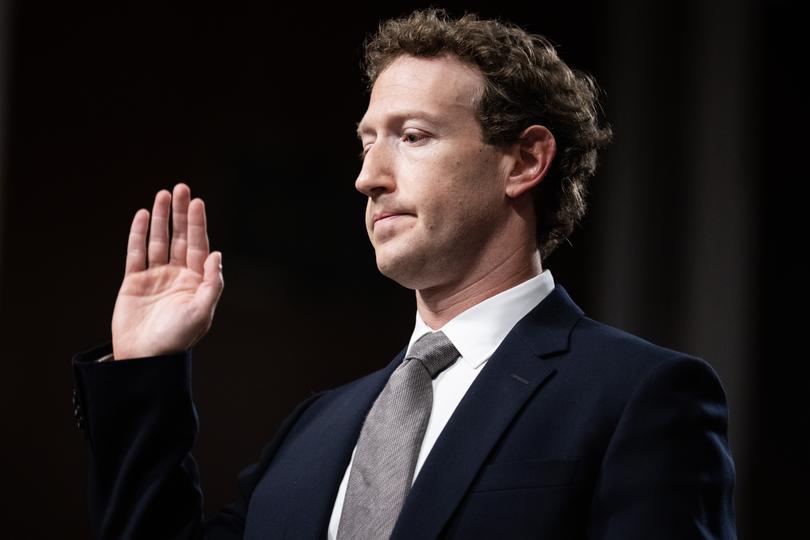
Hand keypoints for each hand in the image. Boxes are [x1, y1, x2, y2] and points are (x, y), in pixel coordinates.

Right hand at [111, 183, 223, 359]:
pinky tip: (141, 215)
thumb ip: (211, 283)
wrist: (145, 359)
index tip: (197, 202)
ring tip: (162, 194)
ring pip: (158, 240)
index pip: (199, 245)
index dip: (198, 223)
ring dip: (161, 218)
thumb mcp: (201, 312)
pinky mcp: (134, 282)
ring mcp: (155, 277)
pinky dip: (138, 234)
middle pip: (181, 237)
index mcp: (197, 281)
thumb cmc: (177, 339)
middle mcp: (178, 275)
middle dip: (181, 213)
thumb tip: (217, 254)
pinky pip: (136, 253)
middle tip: (181, 188)